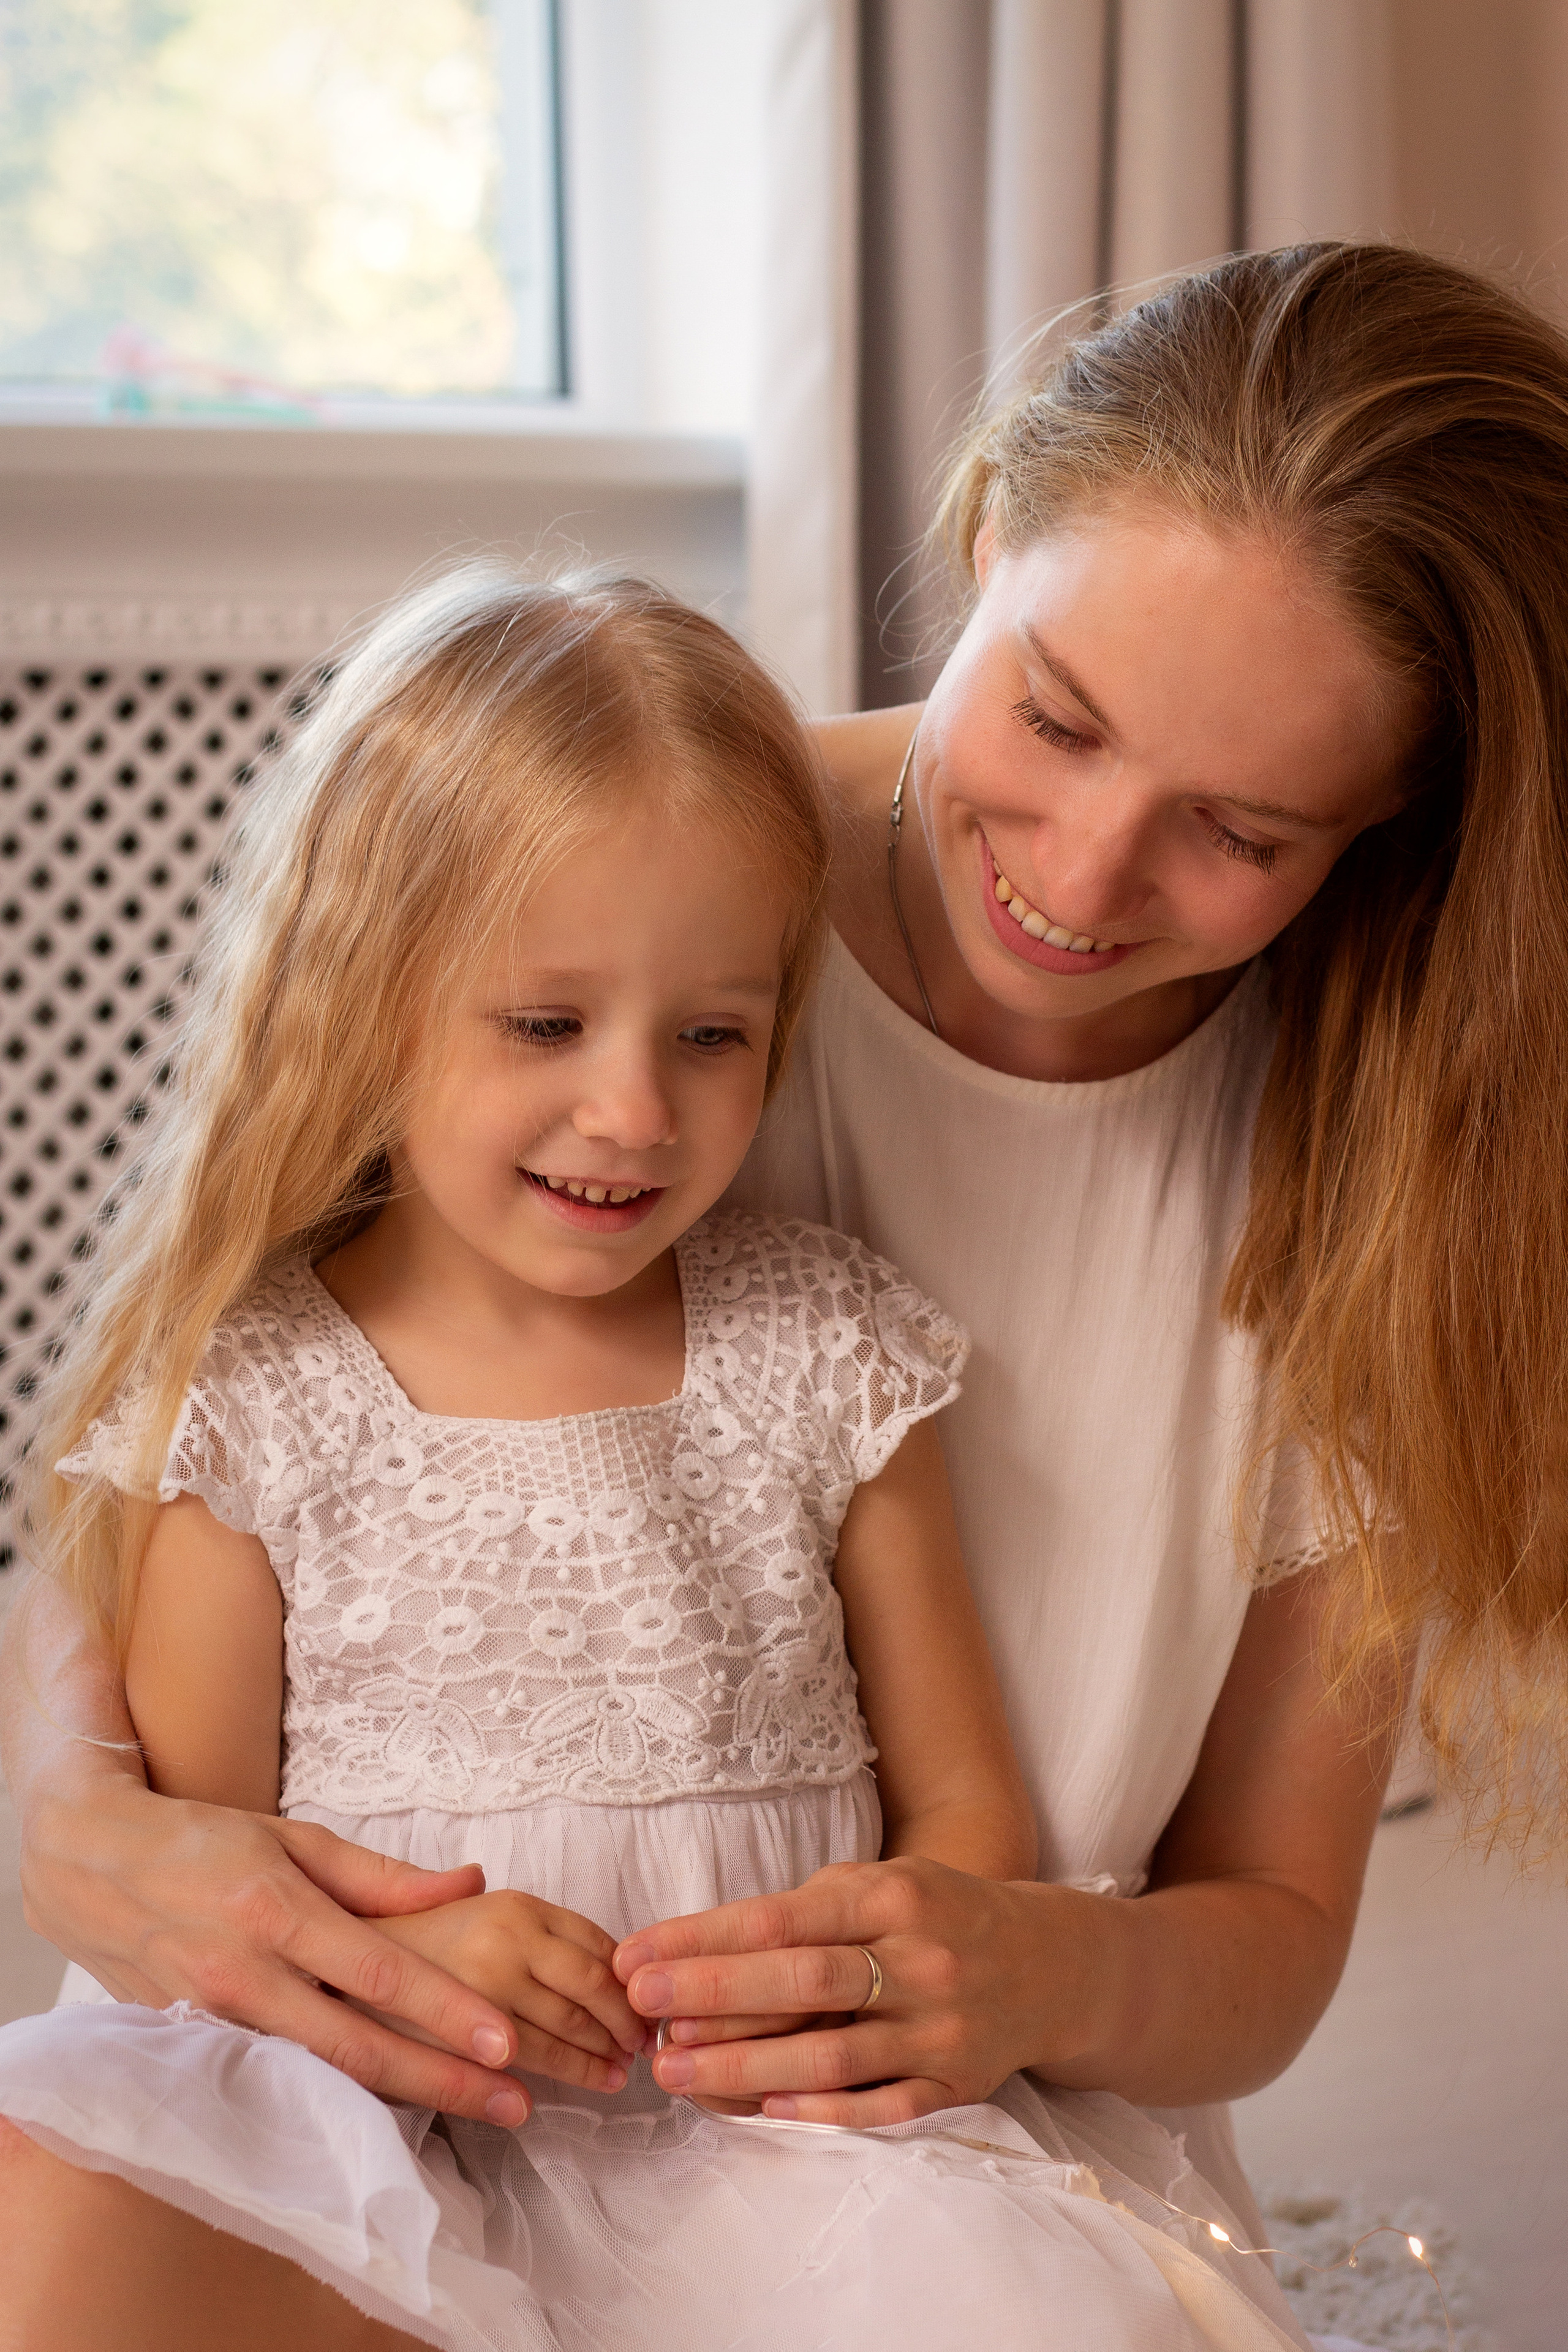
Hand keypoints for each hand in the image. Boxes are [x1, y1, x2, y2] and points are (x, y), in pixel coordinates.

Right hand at [19, 1774, 535, 2124]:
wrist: (93, 1867)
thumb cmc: (204, 1842)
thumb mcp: (294, 1838)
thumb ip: (382, 1875)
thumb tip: (469, 1881)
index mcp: (277, 1910)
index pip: (379, 1973)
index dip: (446, 2011)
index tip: (506, 2040)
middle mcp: (246, 1974)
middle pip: (359, 2047)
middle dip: (443, 2081)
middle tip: (516, 2101)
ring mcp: (217, 2021)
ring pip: (326, 2076)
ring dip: (406, 2100)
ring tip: (479, 2110)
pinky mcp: (197, 2047)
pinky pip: (287, 2079)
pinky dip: (346, 2098)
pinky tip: (400, 2111)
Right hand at [374, 1893, 646, 2097]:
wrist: (341, 1961)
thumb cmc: (412, 1941)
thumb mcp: (473, 1909)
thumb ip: (530, 1924)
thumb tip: (595, 1949)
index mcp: (517, 1904)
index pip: (597, 1943)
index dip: (627, 1979)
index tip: (641, 2003)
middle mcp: (511, 1936)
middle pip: (595, 1984)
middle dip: (625, 2021)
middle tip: (642, 2045)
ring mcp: (492, 1981)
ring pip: (571, 2024)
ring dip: (605, 2054)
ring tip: (622, 2071)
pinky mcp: (471, 2026)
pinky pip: (537, 2055)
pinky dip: (573, 2071)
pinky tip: (589, 2081)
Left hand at [614, 1858, 1101, 2126]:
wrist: (1050, 1964)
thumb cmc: (937, 1913)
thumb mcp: (882, 1883)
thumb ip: (807, 1911)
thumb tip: (705, 1950)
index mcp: (895, 1895)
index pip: (783, 1918)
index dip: (704, 1938)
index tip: (636, 1955)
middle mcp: (920, 1958)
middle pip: (803, 1982)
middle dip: (713, 1996)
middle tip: (641, 2010)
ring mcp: (941, 2027)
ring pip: (831, 2054)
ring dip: (744, 2067)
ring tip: (674, 2070)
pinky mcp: (955, 2083)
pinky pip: (881, 2105)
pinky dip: (822, 2110)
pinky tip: (765, 2108)